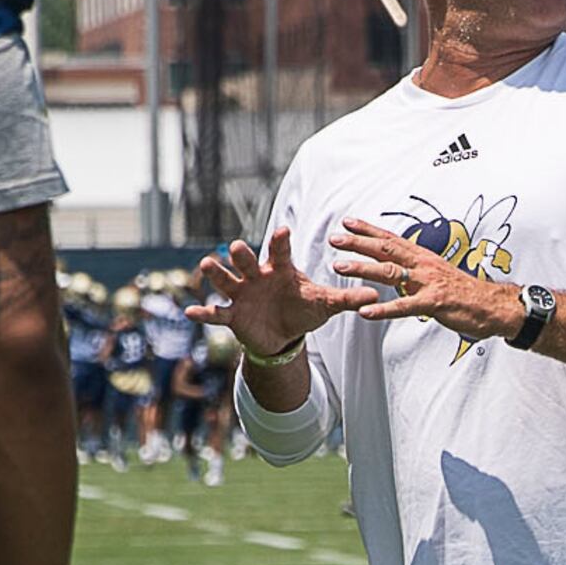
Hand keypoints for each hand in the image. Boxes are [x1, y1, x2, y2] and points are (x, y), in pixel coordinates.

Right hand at [192, 226, 376, 359]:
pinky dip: (203, 313)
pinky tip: (190, 313)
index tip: (282, 231)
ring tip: (206, 264)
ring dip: (216, 273)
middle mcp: (257, 277)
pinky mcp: (232, 314)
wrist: (283, 333)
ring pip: (226, 280)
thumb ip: (346, 300)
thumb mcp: (324, 304)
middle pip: (247, 261)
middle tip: (237, 247)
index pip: (280, 252)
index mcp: (280, 270)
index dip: (280, 242)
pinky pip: (216, 312)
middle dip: (241, 255)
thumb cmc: (303, 309)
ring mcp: (242, 294)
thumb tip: (374, 297)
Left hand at [328, 222, 524, 343]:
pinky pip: (404, 306)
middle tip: (335, 239)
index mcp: (423, 257)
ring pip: (390, 272)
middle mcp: (423, 265)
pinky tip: (365, 311)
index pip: (392, 238)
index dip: (369, 229)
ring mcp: (428, 283)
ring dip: (363, 268)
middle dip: (358, 243)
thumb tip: (396, 267)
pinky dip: (383, 309)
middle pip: (386, 249)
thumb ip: (415, 270)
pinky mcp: (433, 303)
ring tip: (339, 268)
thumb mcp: (437, 275)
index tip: (347, 222)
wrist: (493, 305)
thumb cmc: (464, 293)